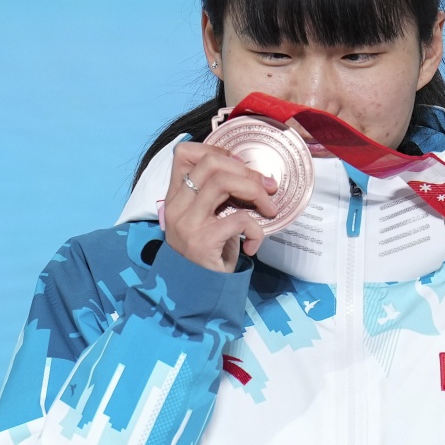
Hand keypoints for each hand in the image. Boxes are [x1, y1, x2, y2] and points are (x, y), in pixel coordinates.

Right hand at [163, 142, 277, 272]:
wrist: (199, 294)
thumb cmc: (209, 254)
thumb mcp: (208, 220)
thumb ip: (218, 197)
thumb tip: (253, 175)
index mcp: (176, 197)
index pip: (184, 153)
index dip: (216, 151)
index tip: (240, 166)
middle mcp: (176, 206)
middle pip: (210, 164)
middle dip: (246, 171)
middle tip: (267, 187)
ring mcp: (187, 223)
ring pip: (222, 182)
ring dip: (254, 192)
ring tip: (268, 208)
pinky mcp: (202, 241)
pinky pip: (238, 219)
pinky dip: (255, 229)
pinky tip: (253, 244)